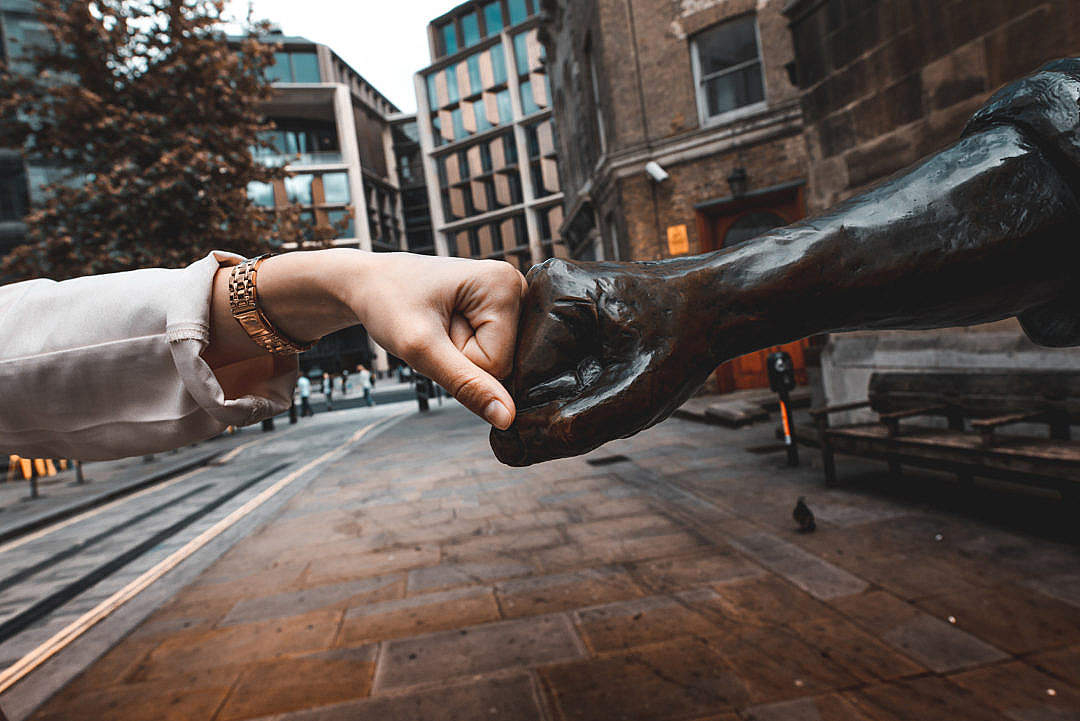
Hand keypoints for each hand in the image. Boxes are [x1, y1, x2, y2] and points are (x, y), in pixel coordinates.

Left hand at [346, 252, 526, 428]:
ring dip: (463, 355)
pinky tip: (449, 325)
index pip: (500, 364)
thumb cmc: (388, 301)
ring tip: (440, 324)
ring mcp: (511, 299)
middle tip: (436, 328)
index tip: (435, 329)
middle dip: (463, 357)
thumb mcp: (421, 348)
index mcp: (506, 284)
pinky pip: (493, 354)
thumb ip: (466, 384)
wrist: (371, 282)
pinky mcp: (502, 310)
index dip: (460, 358)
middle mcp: (517, 288)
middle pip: (505, 363)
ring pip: (498, 362)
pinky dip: (465, 350)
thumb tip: (507, 418)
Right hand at [489, 258, 720, 465]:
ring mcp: (548, 294)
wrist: (716, 304)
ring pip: (533, 373)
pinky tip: (607, 372)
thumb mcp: (634, 399)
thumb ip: (569, 430)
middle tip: (615, 394)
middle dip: (563, 401)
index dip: (559, 413)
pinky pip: (547, 361)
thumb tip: (506, 451)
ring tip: (614, 381)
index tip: (606, 406)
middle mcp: (540, 285)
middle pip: (522, 377)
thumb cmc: (685, 342)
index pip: (519, 383)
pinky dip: (574, 379)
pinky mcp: (558, 307)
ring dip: (569, 393)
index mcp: (552, 294)